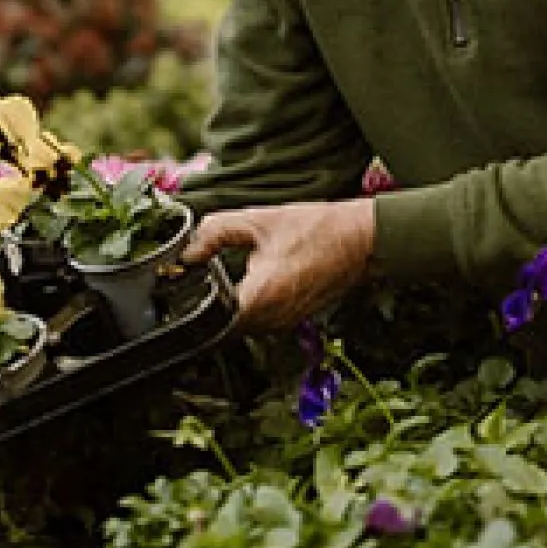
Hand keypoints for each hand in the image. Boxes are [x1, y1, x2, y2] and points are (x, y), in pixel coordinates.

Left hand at [182, 199, 375, 330]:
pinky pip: (260, 321)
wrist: (360, 240)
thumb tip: (188, 250)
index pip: (210, 319)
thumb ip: (215, 233)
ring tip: (227, 275)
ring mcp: (284, 323)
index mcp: (260, 297)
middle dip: (210, 304)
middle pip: (223, 326)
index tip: (185, 282)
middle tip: (202, 274)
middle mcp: (272, 319)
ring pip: (241, 326)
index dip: (192, 303)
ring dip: (231, 306)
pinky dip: (250, 305)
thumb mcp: (259, 221)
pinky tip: (253, 279)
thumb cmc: (317, 228)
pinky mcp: (293, 320)